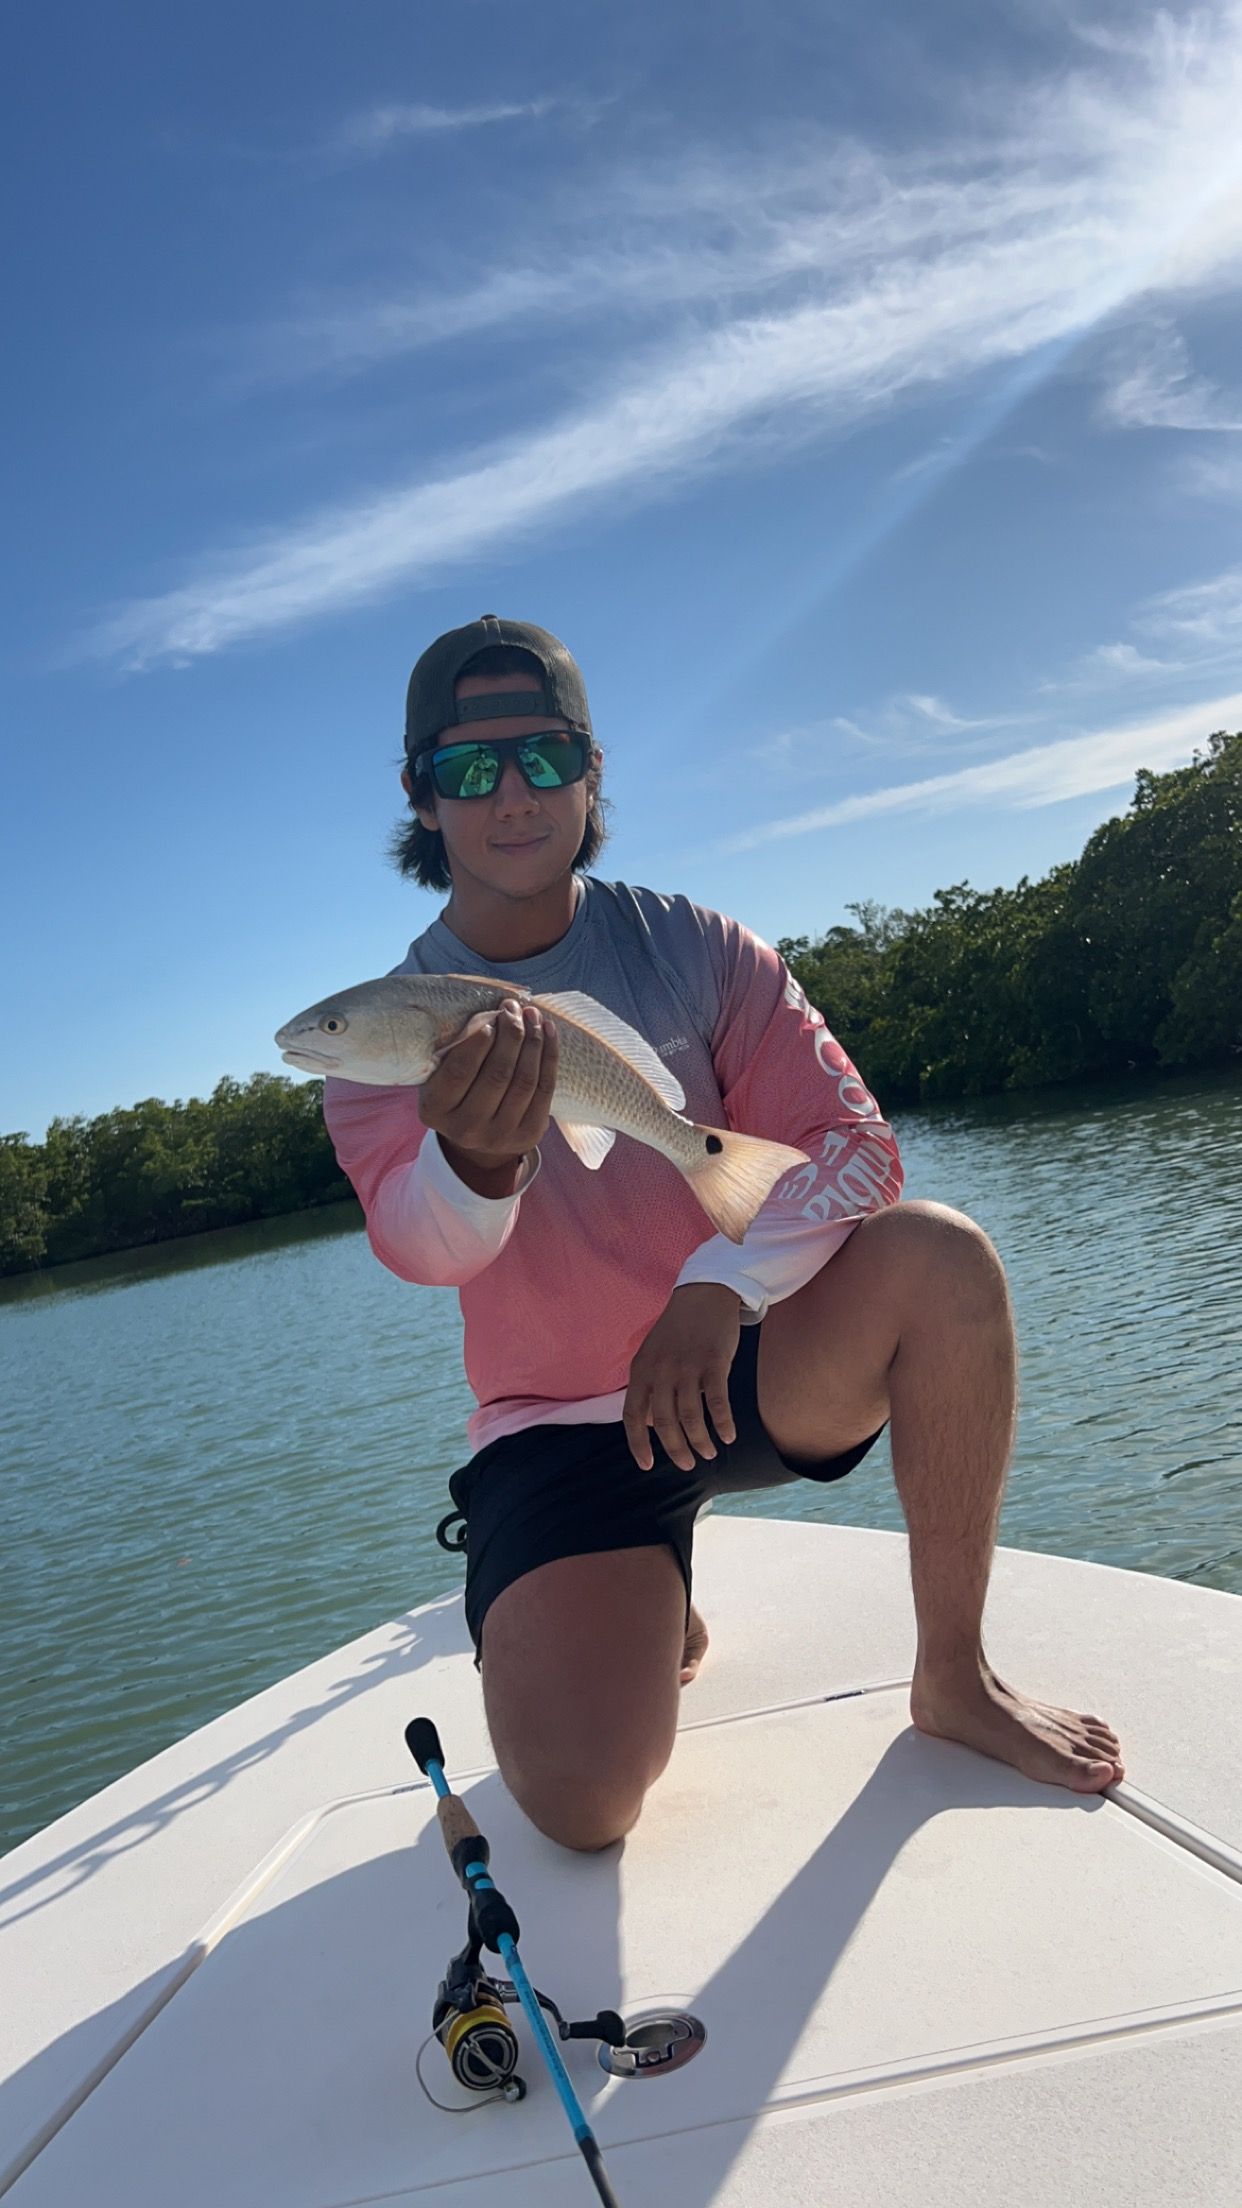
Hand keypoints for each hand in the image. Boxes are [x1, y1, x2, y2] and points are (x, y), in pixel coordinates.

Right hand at [419, 1000, 558, 1194]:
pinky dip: (549, 1056)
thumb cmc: (456, 1090)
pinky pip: (545, 1089)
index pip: (459, 1071)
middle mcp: (466, 1129)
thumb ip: (454, 1050)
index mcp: (435, 1110)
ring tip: (533, 1015)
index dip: (478, 1040)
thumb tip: (491, 1011)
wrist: (477, 1135)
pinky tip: (548, 1032)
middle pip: (497, 1074)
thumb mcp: (440, 1074)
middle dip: (510, 1034)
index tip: (491, 1016)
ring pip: (524, 1081)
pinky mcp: (528, 1135)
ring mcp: (499, 1136)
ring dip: (532, 1041)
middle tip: (514, 1008)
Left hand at [623, 1283, 742, 1471]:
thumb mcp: (652, 1354)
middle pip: (664, 1423)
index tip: (647, 1465)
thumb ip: (649, 1386)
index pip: (632, 1416)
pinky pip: (717, 1403)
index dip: (638, 1445)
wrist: (703, 1294)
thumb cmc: (678, 1329)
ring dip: (700, 1441)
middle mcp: (661, 1371)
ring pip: (690, 1418)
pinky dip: (722, 1424)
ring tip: (707, 1453)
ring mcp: (687, 1367)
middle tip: (687, 1464)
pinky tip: (728, 1436)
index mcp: (641, 1370)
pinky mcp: (713, 1363)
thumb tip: (650, 1424)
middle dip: (675, 1449)